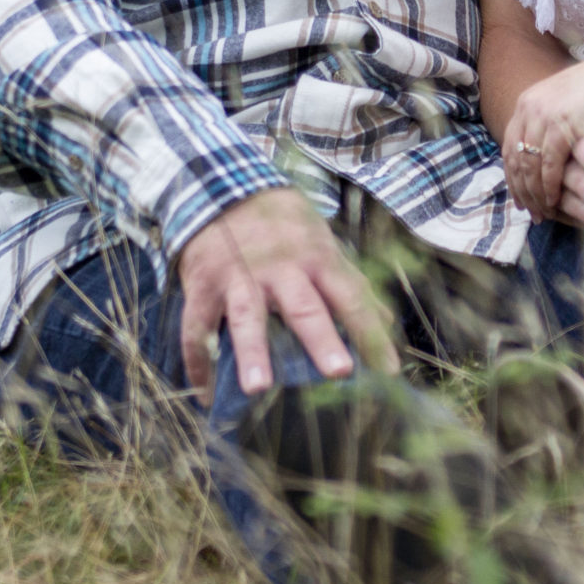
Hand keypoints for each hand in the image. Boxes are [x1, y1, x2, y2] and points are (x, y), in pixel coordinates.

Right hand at [173, 188, 397, 396]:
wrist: (222, 190)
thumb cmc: (284, 226)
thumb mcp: (322, 244)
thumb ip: (351, 284)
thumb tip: (387, 322)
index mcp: (317, 259)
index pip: (350, 297)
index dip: (370, 332)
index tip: (387, 369)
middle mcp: (281, 269)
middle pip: (304, 307)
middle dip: (321, 339)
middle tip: (339, 371)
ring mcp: (239, 278)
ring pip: (247, 317)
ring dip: (253, 352)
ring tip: (258, 388)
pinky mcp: (202, 286)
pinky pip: (196, 327)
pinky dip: (197, 361)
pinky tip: (204, 393)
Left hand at [502, 49, 583, 221]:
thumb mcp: (570, 101)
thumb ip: (553, 121)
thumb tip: (546, 148)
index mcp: (527, 100)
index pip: (509, 146)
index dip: (513, 175)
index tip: (521, 197)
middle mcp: (530, 106)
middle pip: (515, 157)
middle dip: (521, 189)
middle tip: (532, 213)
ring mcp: (546, 114)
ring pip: (530, 163)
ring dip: (535, 192)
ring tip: (544, 212)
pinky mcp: (565, 123)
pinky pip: (550, 163)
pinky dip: (550, 185)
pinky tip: (555, 199)